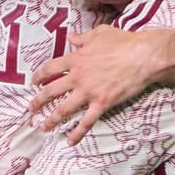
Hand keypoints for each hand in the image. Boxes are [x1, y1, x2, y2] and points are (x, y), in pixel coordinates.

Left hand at [29, 25, 166, 144]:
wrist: (144, 56)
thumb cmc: (124, 42)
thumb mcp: (100, 33)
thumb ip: (82, 37)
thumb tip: (71, 37)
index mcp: (76, 59)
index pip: (50, 68)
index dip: (39, 76)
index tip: (34, 82)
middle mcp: (78, 77)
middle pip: (51, 91)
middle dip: (38, 101)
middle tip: (31, 109)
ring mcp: (89, 92)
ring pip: (64, 109)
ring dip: (51, 119)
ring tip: (43, 127)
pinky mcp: (102, 103)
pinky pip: (86, 122)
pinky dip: (77, 133)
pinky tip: (70, 142)